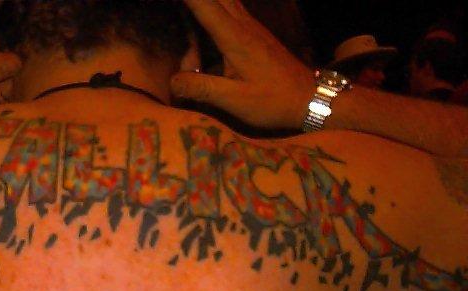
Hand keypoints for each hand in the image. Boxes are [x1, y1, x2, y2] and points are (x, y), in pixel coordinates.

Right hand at [171, 0, 313, 129]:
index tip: (160, 1)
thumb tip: (173, 81)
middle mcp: (242, 23)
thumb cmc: (273, 100)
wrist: (309, 97)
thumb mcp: (236, 101)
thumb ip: (202, 89)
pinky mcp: (254, 31)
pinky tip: (204, 12)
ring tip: (187, 6)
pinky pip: (229, 6)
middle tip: (165, 5)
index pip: (202, 3)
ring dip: (203, 1)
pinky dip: (212, 5)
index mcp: (234, 37)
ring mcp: (250, 24)